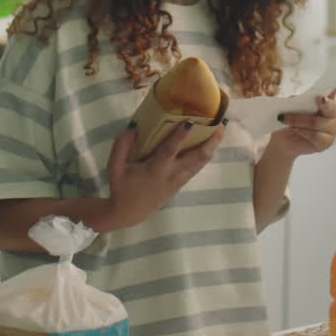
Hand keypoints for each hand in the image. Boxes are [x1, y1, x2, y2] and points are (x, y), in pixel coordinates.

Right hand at [105, 120, 225, 228]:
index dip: (180, 136)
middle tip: (220, 124)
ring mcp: (179, 180)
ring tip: (220, 131)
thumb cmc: (122, 187)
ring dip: (212, 147)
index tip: (191, 122)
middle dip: (211, 141)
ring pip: (201, 163)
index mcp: (155, 169)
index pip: (170, 150)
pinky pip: (197, 168)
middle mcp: (172, 174)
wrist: (128, 213)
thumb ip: (121, 145)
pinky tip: (209, 145)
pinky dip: (205, 155)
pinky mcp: (181, 184)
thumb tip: (134, 126)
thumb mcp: (114, 167)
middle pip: (197, 157)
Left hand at [268, 86, 335, 158]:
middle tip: (316, 98)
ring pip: (318, 123)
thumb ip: (299, 101)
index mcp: (326, 101)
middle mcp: (332, 115)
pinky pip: (317, 136)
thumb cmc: (290, 119)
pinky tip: (296, 129)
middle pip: (331, 108)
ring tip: (286, 119)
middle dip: (323, 103)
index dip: (334, 87)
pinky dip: (304, 132)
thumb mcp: (291, 106)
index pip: (333, 92)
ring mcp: (331, 129)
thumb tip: (301, 99)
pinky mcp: (326, 143)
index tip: (332, 85)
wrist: (284, 140)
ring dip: (300, 120)